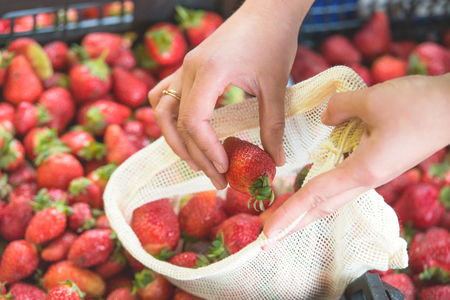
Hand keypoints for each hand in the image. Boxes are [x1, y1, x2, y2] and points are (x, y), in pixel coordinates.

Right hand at [148, 0, 313, 189]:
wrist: (267, 11)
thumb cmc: (274, 42)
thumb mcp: (276, 87)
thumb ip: (273, 126)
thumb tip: (276, 161)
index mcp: (209, 72)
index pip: (193, 121)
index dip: (206, 150)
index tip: (225, 169)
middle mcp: (188, 69)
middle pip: (174, 122)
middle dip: (194, 155)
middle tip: (217, 179)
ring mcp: (184, 67)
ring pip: (161, 109)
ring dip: (175, 138)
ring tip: (197, 161)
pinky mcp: (187, 68)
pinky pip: (164, 95)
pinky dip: (171, 118)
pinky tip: (189, 132)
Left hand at [263, 74, 449, 247]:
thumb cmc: (419, 106)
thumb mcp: (372, 100)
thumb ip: (340, 108)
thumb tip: (325, 118)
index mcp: (363, 169)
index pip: (316, 195)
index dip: (290, 213)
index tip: (269, 231)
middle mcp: (366, 178)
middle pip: (323, 205)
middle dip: (294, 220)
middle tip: (268, 232)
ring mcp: (374, 173)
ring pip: (333, 196)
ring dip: (307, 207)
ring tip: (284, 213)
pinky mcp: (379, 164)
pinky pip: (343, 181)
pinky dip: (323, 189)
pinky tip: (313, 186)